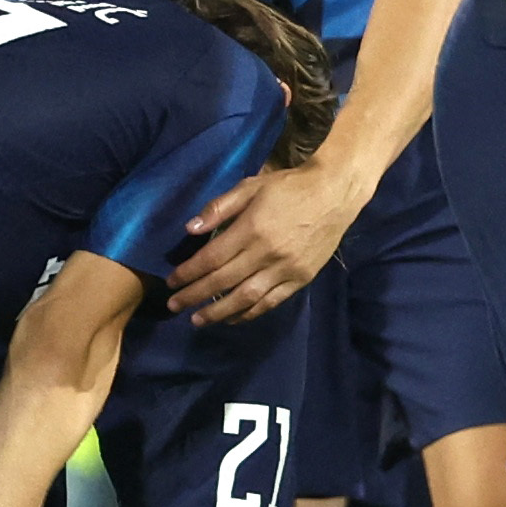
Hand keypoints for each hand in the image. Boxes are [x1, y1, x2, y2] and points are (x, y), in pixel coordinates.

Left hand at [168, 163, 366, 324]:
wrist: (334, 194)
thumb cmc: (288, 187)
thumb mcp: (251, 186)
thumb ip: (219, 208)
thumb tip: (190, 229)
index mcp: (252, 228)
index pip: (212, 258)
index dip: (189, 272)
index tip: (171, 282)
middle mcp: (267, 253)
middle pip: (224, 281)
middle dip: (195, 296)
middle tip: (174, 305)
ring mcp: (286, 269)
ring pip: (246, 298)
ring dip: (219, 312)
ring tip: (198, 320)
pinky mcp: (301, 278)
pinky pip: (271, 302)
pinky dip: (250, 313)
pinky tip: (233, 318)